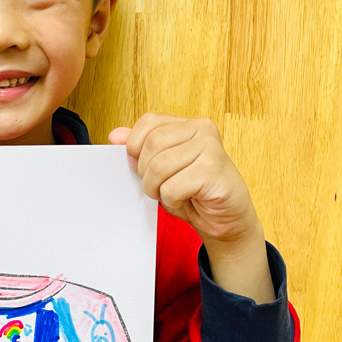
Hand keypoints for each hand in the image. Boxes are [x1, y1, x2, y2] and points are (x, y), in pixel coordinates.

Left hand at [109, 113, 274, 301]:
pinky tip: (186, 199)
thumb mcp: (162, 168)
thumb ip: (140, 149)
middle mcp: (202, 130)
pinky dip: (171, 200)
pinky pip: (173, 186)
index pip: (148, 122)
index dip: (135, 146)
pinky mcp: (213, 171)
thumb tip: (115, 136)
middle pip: (151, 145)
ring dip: (157, 189)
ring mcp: (210, 148)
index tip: (141, 165)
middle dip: (146, 173)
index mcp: (188, 125)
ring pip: (159, 166)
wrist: (226, 219)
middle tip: (159, 186)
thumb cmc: (194, 193)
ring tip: (172, 194)